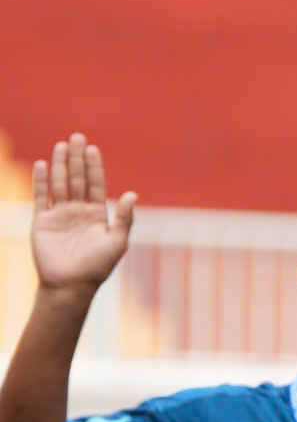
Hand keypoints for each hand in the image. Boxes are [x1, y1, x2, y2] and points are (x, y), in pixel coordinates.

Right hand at [30, 135, 136, 294]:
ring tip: (61, 145)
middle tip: (76, 136)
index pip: (95, 184)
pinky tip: (42, 165)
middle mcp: (78, 211)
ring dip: (61, 165)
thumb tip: (132, 193)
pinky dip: (41, 181)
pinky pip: (41, 197)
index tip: (92, 148)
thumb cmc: (98, 266)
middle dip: (77, 158)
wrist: (71, 285)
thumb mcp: (117, 241)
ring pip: (60, 184)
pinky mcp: (42, 222)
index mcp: (97, 214)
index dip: (94, 166)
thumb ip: (124, 217)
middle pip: (77, 179)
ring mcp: (59, 215)